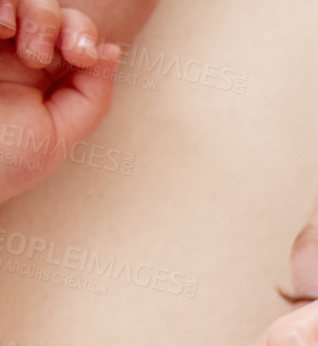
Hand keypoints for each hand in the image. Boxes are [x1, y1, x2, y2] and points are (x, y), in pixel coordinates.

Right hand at [0, 0, 122, 204]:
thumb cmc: (5, 161)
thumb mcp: (60, 134)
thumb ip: (91, 95)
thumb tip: (111, 50)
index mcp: (40, 73)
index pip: (70, 30)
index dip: (82, 32)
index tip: (82, 57)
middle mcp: (11, 50)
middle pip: (46, 7)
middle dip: (57, 22)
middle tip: (42, 56)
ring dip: (32, 13)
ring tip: (20, 48)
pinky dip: (1, 6)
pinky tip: (0, 29)